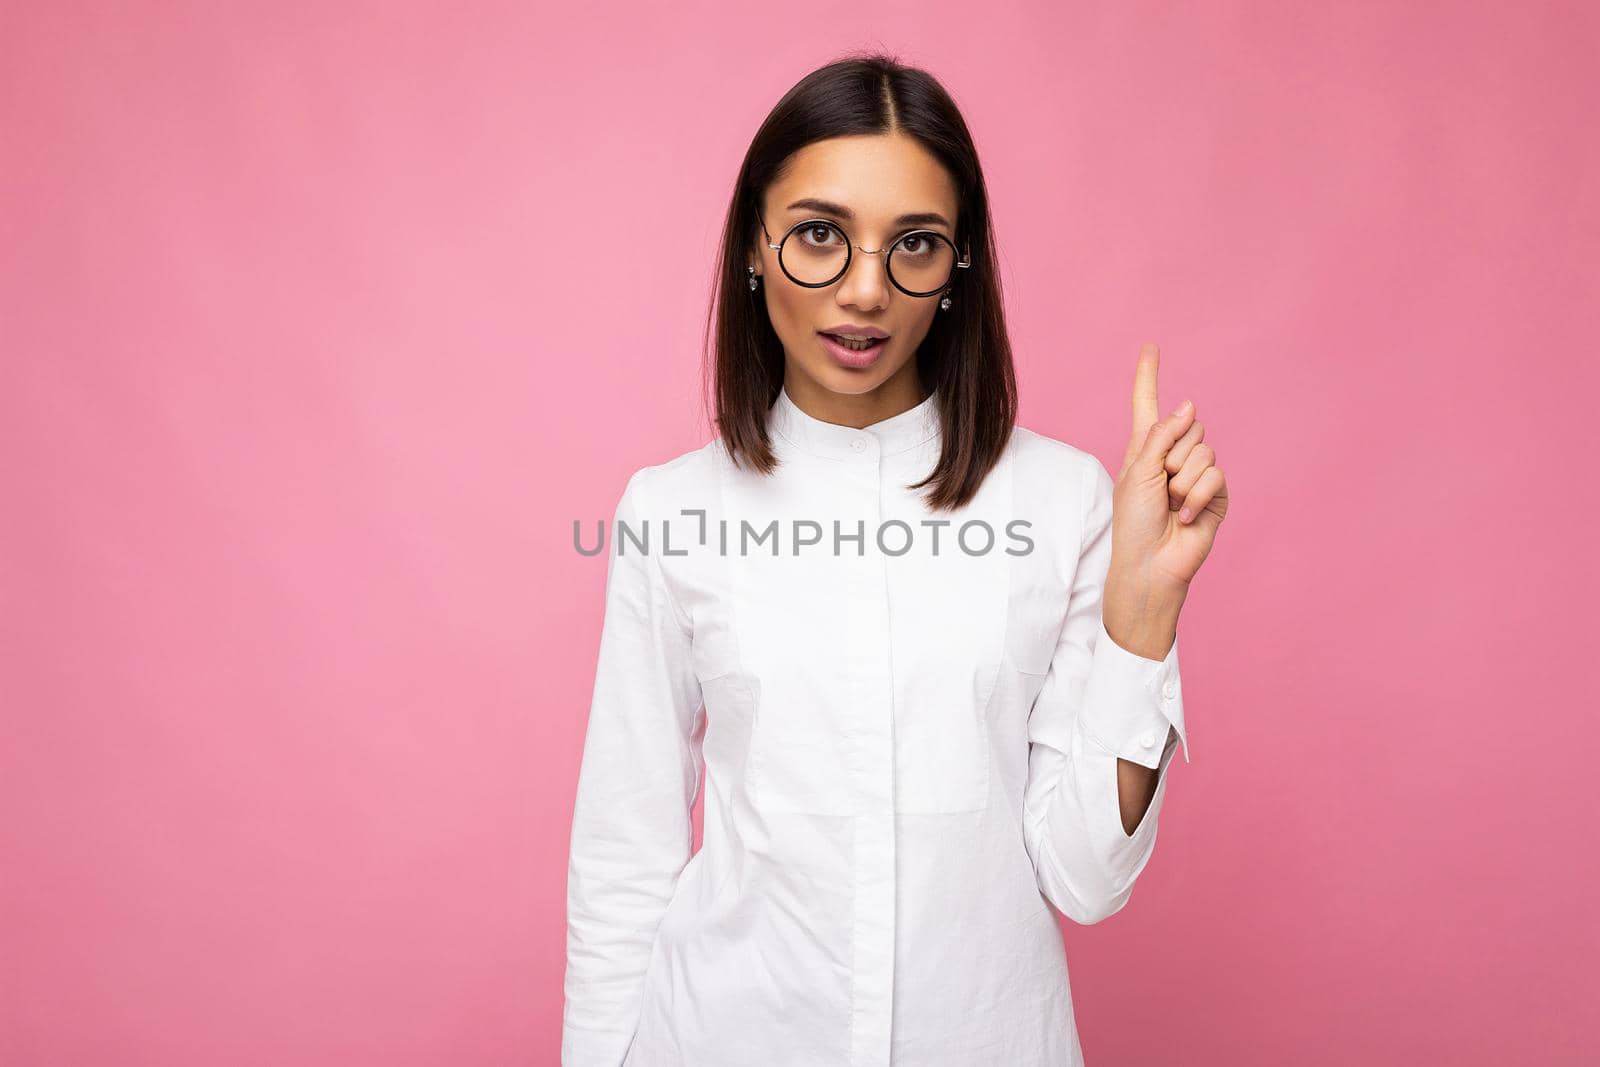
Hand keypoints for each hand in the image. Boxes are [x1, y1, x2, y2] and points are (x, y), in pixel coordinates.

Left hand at [1110, 343, 1228, 603]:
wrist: (1150, 565)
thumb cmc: (1134, 523)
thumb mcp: (1138, 472)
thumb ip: (1162, 435)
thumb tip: (1189, 405)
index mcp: (1144, 449)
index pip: (1147, 405)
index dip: (1148, 376)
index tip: (1150, 347)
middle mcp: (1172, 457)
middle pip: (1189, 427)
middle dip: (1173, 456)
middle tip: (1160, 488)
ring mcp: (1196, 475)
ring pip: (1204, 450)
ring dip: (1183, 480)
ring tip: (1170, 505)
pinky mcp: (1215, 494)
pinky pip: (1215, 475)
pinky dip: (1197, 496)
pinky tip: (1184, 517)